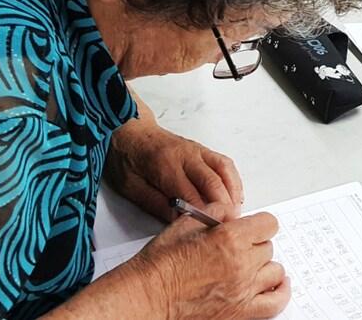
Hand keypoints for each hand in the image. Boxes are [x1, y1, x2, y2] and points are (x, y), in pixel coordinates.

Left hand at [105, 118, 243, 222]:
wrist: (129, 130)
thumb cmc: (127, 157)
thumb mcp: (130, 186)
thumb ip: (154, 203)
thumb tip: (177, 221)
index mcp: (165, 165)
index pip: (190, 194)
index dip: (201, 215)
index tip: (207, 231)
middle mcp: (186, 155)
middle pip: (213, 182)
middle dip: (223, 207)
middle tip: (227, 227)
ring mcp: (197, 151)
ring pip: (224, 171)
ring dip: (233, 193)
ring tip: (234, 214)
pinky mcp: (202, 150)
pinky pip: (225, 164)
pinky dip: (233, 181)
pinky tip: (234, 195)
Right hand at [121, 203, 288, 319]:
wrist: (147, 298)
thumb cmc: (160, 265)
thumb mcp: (185, 224)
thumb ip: (216, 212)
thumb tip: (232, 212)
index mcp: (229, 238)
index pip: (268, 223)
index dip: (258, 224)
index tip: (251, 228)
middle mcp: (241, 264)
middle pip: (268, 246)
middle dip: (254, 244)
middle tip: (236, 248)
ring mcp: (243, 290)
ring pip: (274, 270)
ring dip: (263, 266)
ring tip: (247, 266)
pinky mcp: (241, 312)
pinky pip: (276, 301)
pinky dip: (280, 292)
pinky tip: (275, 285)